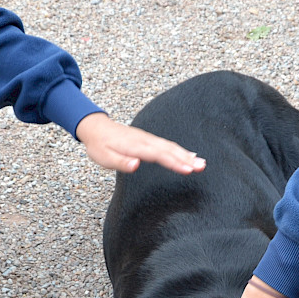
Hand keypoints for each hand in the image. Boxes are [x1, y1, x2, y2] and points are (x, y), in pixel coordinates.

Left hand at [75, 112, 205, 174]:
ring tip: (201, 164)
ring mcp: (148, 139)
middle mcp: (145, 141)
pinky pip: (168, 145)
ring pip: (171, 147)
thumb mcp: (104, 157)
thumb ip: (121, 162)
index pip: (159, 155)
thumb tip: (136, 165)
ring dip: (187, 155)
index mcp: (136, 146)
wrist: (96, 128)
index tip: (188, 169)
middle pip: (169, 150)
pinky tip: (189, 155)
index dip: (174, 162)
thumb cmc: (100, 145)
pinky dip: (180, 150)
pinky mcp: (149, 140)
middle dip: (187, 158)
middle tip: (202, 167)